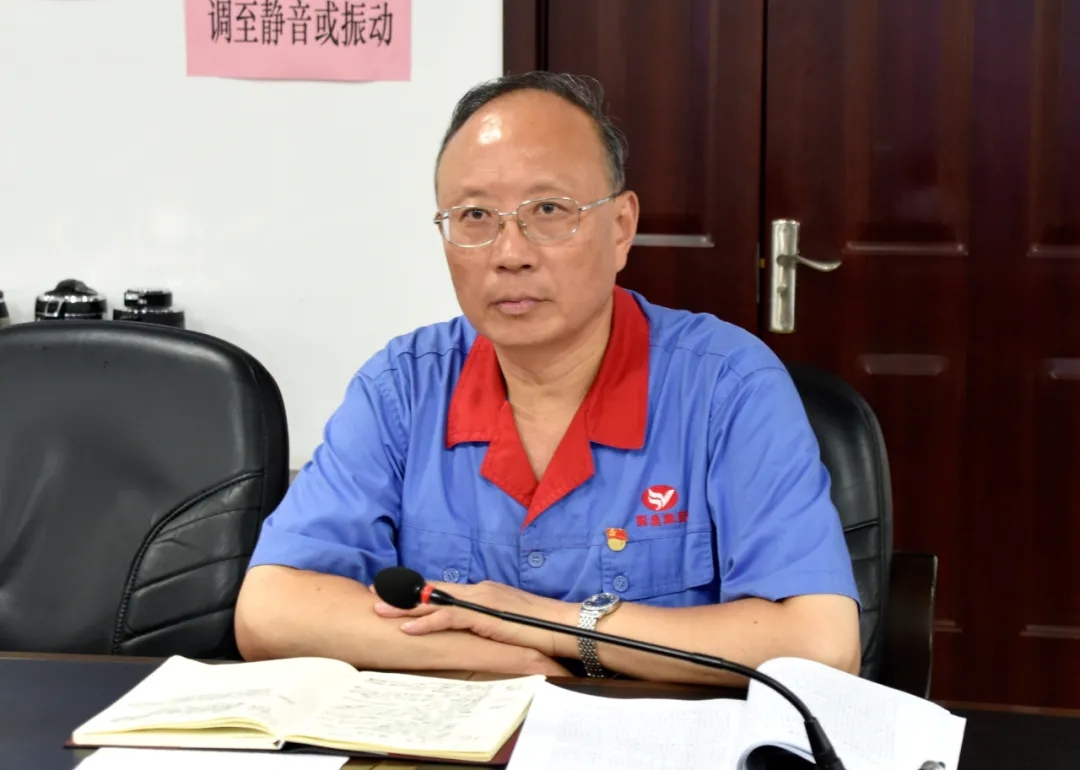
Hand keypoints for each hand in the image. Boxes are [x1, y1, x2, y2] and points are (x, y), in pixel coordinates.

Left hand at [371, 580, 577, 658]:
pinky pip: (447, 618)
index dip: (417, 592)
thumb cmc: (542, 628)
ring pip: (434, 602)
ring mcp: (480, 600)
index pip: (444, 590)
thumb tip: (475, 633)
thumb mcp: (508, 625)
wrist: (564, 626)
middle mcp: (479, 591)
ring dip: (404, 607)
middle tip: (374, 594)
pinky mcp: (483, 615)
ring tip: (379, 610)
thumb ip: (489, 624)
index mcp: (484, 592)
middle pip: (433, 591)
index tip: (393, 593)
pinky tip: (407, 627)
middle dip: (401, 593)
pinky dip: (425, 622)